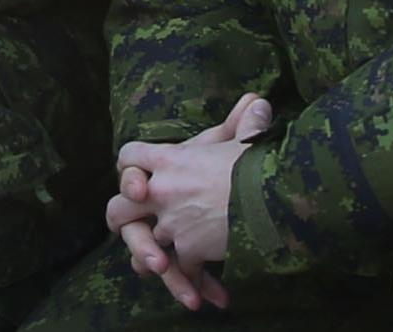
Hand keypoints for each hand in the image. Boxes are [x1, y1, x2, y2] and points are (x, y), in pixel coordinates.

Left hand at [110, 93, 270, 312]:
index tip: (139, 178)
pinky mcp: (189, 249)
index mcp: (171, 159)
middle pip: (119, 206)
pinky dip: (193, 282)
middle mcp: (162, 190)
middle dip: (122, 219)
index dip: (130, 167)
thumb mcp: (247, 137)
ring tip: (162, 266)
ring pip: (144, 246)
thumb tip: (256, 101)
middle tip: (132, 225)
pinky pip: (180, 270)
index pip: (129, 156)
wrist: (272, 196)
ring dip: (152, 258)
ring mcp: (173, 223)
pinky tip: (210, 292)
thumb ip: (246, 121)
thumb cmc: (259, 162)